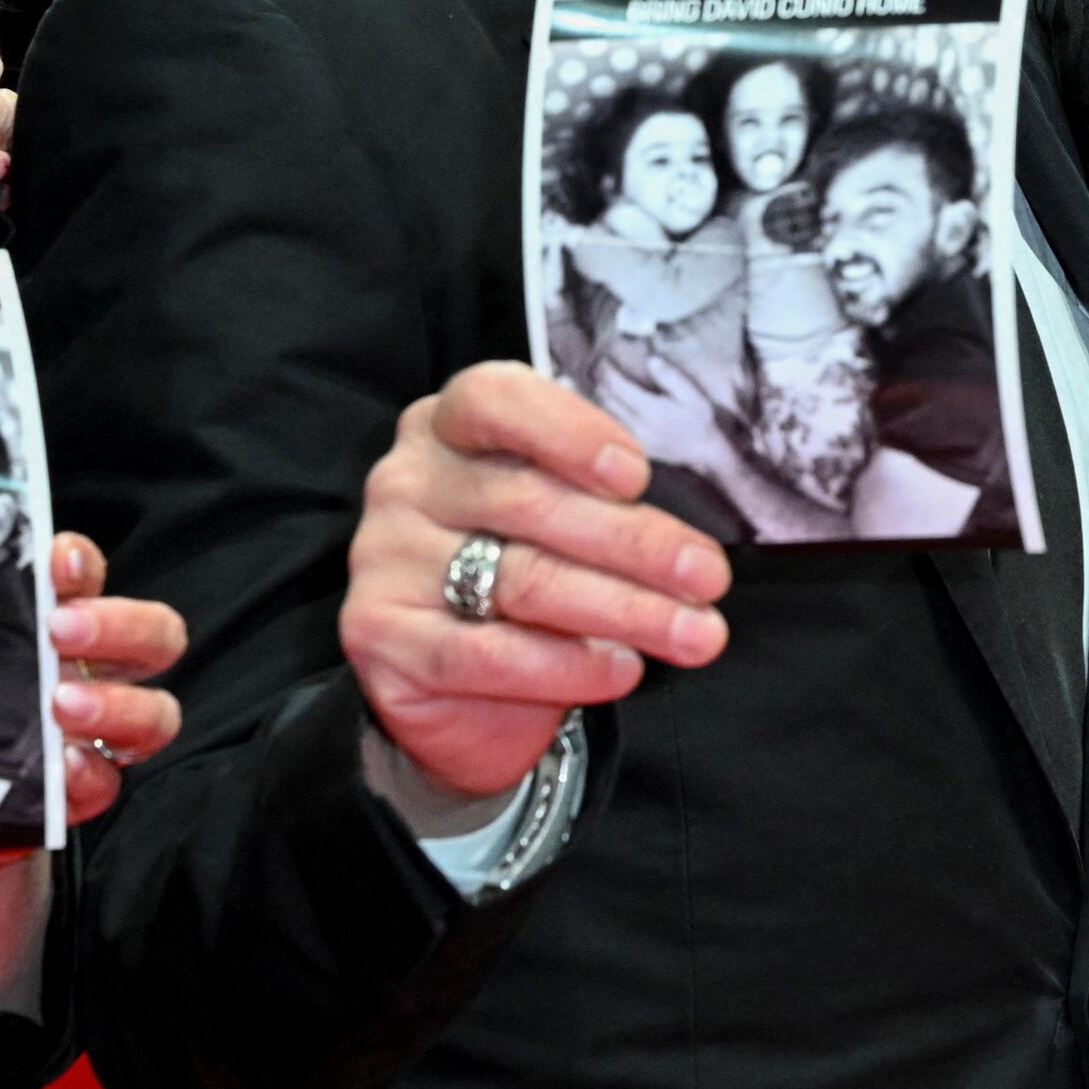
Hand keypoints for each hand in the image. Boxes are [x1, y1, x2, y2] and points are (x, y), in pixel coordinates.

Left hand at [31, 532, 181, 833]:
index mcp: (57, 628)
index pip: (86, 579)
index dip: (81, 563)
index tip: (59, 561)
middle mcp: (89, 676)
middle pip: (155, 637)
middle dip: (122, 625)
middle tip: (63, 630)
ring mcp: (93, 738)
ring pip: (155, 715)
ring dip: (118, 704)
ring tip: (63, 706)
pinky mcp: (77, 795)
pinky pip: (107, 785)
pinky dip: (91, 774)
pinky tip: (62, 766)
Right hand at [347, 363, 736, 797]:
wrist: (457, 687)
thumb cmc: (524, 572)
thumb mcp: (560, 517)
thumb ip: (601, 502)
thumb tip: (690, 542)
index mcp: (448, 426)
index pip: (495, 401)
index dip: (568, 433)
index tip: (636, 476)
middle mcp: (407, 482)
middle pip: (531, 502)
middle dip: (636, 543)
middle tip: (708, 576)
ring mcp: (384, 558)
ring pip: (522, 580)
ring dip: (625, 609)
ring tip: (694, 632)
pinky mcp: (381, 635)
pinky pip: (488, 653)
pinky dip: (567, 666)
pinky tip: (623, 669)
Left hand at [605, 347, 750, 481]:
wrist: (702, 452)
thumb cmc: (699, 421)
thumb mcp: (693, 395)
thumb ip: (671, 377)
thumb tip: (651, 360)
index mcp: (649, 410)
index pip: (617, 387)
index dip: (607, 372)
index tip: (604, 360)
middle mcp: (636, 426)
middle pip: (606, 399)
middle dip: (601, 382)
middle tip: (601, 368)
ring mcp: (632, 438)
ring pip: (605, 413)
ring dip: (601, 396)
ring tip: (603, 382)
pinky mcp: (632, 446)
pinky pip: (612, 425)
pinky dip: (607, 411)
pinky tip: (611, 402)